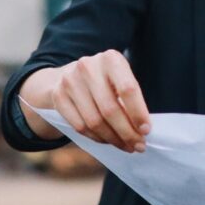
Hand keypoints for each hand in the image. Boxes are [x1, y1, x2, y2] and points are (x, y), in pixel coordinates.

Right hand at [21, 50, 150, 151]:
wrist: (69, 74)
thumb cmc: (105, 80)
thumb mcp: (120, 79)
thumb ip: (130, 99)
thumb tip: (142, 130)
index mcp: (111, 59)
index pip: (128, 89)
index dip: (138, 113)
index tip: (146, 131)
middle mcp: (88, 67)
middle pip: (110, 109)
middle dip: (127, 133)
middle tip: (138, 146)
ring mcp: (70, 81)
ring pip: (94, 121)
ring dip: (112, 139)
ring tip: (125, 145)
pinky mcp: (58, 96)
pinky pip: (80, 126)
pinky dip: (96, 138)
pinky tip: (107, 140)